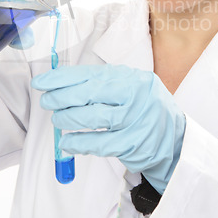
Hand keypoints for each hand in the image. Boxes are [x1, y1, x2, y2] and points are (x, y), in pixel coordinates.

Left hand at [32, 64, 185, 193]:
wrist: (175, 138)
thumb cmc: (144, 109)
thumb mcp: (130, 87)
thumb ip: (102, 84)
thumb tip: (63, 85)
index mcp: (130, 77)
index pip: (90, 73)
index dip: (62, 78)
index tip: (42, 82)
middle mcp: (135, 94)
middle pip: (90, 92)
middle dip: (62, 96)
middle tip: (47, 101)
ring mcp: (135, 119)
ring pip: (93, 117)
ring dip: (68, 118)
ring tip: (57, 119)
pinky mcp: (134, 144)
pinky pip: (99, 143)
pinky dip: (79, 142)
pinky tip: (67, 142)